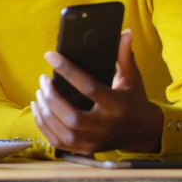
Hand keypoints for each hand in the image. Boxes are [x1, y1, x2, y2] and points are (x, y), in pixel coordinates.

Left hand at [33, 29, 162, 154]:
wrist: (143, 132)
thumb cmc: (134, 100)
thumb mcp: (132, 78)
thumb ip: (124, 56)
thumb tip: (124, 32)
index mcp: (117, 106)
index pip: (89, 87)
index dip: (68, 70)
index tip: (50, 55)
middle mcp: (105, 126)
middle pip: (71, 115)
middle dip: (52, 96)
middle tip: (43, 79)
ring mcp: (94, 141)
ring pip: (62, 130)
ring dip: (45, 110)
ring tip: (40, 91)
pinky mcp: (85, 149)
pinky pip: (57, 141)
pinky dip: (43, 125)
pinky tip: (38, 108)